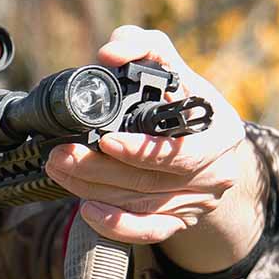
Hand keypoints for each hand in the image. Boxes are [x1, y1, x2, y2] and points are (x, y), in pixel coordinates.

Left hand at [46, 26, 267, 268]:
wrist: (206, 140)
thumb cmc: (184, 97)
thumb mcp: (171, 64)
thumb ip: (142, 47)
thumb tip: (109, 53)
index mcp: (220, 134)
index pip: (182, 152)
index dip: (142, 150)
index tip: (105, 140)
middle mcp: (214, 173)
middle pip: (150, 181)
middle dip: (98, 169)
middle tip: (62, 154)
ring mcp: (197, 202)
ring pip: (140, 204)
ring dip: (92, 189)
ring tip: (59, 168)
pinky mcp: (179, 222)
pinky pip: (147, 232)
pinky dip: (115, 225)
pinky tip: (87, 210)